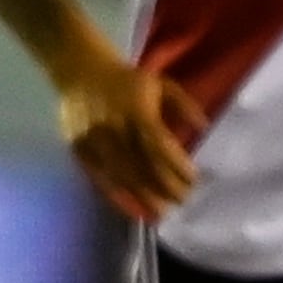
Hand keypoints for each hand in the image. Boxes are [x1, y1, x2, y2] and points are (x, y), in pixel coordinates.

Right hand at [55, 44, 201, 223]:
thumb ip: (184, 105)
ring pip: (122, 176)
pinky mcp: (79, 149)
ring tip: (162, 212)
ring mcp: (94, 141)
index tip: (194, 181)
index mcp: (136, 110)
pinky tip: (133, 208)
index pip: (160, 145)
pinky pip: (100, 178)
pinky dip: (118, 196)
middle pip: (143, 165)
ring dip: (144, 197)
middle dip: (165, 187)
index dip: (177, 166)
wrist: (80, 70)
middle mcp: (114, 128)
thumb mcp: (161, 84)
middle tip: (184, 201)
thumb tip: (203, 128)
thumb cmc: (127, 80)